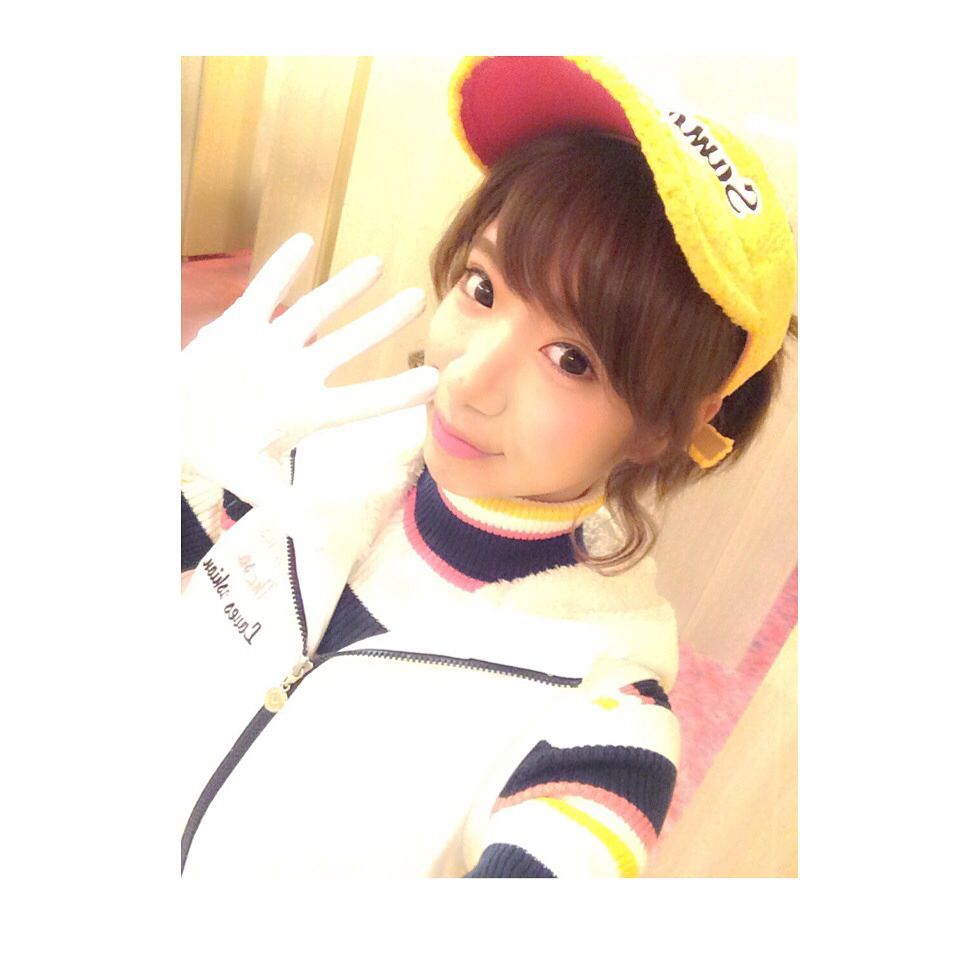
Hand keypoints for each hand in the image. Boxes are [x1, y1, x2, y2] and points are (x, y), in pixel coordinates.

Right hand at [181, 233, 438, 516]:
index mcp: (307, 410)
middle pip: (348, 344)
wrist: (172, 425)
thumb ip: (280, 502)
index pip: (361, 400)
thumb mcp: (250, 480)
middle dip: (382, 323)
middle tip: (420, 300)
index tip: (433, 382)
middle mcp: (297, 374)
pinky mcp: (240, 327)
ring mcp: (272, 348)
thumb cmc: (217, 452)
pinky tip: (305, 242)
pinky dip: (281, 268)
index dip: (396, 392)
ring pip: (315, 311)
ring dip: (343, 288)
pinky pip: (264, 292)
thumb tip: (308, 537)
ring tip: (377, 264)